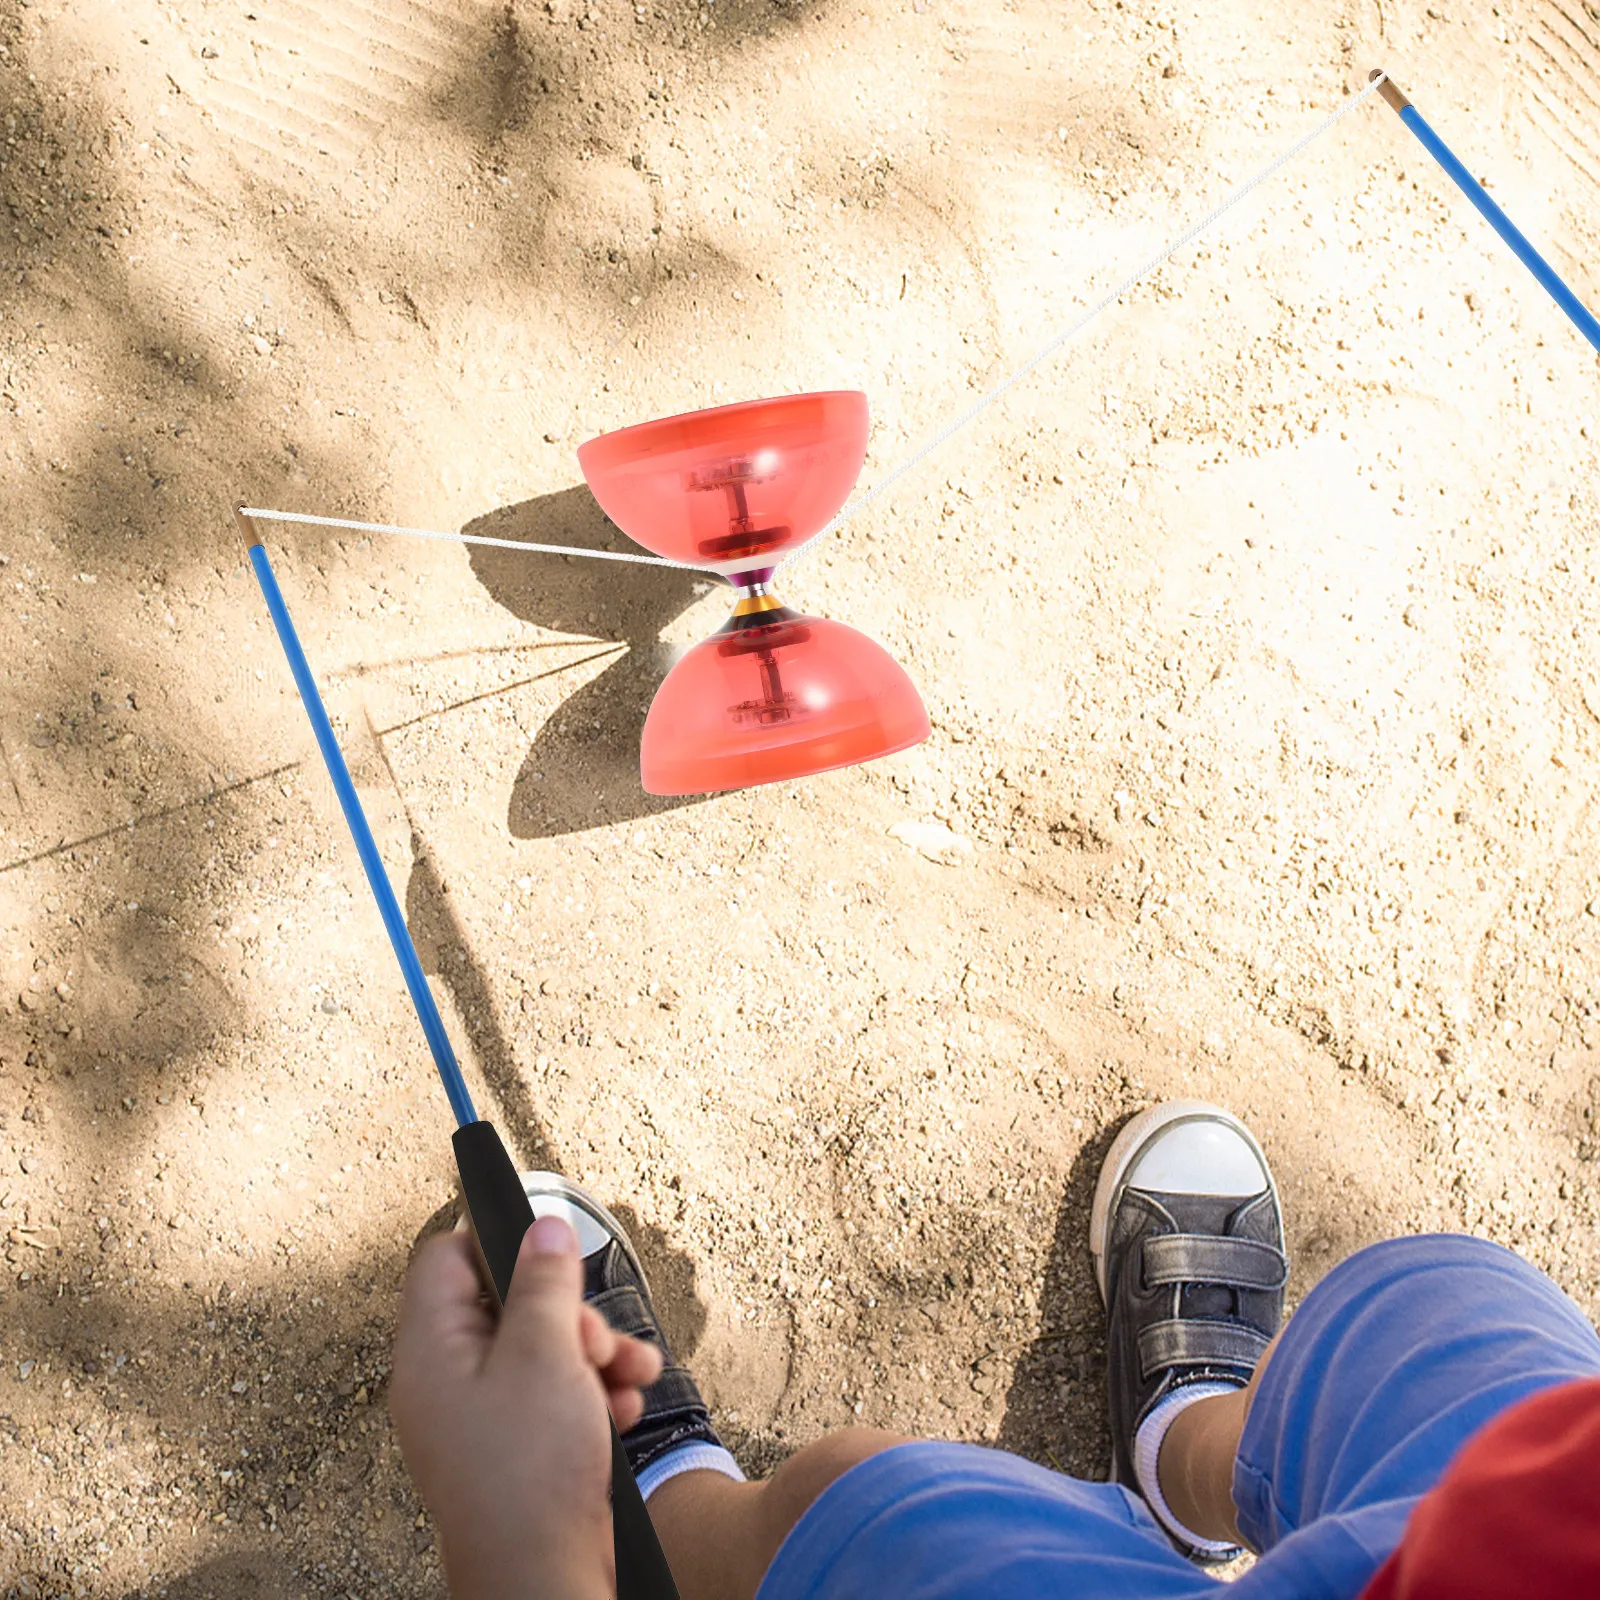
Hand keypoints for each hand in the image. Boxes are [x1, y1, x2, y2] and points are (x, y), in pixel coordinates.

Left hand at [391, 1215, 664, 1599]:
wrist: (543, 1577)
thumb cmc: (529, 1476)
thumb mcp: (546, 1354)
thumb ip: (545, 1283)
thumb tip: (543, 1227)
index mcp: (431, 1350)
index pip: (445, 1259)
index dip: (498, 1244)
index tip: (551, 1255)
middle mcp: (447, 1380)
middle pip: (507, 1303)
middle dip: (569, 1314)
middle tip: (594, 1341)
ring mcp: (480, 1416)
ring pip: (541, 1348)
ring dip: (595, 1353)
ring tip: (628, 1373)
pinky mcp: (514, 1446)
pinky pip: (553, 1393)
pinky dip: (592, 1393)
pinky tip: (622, 1408)